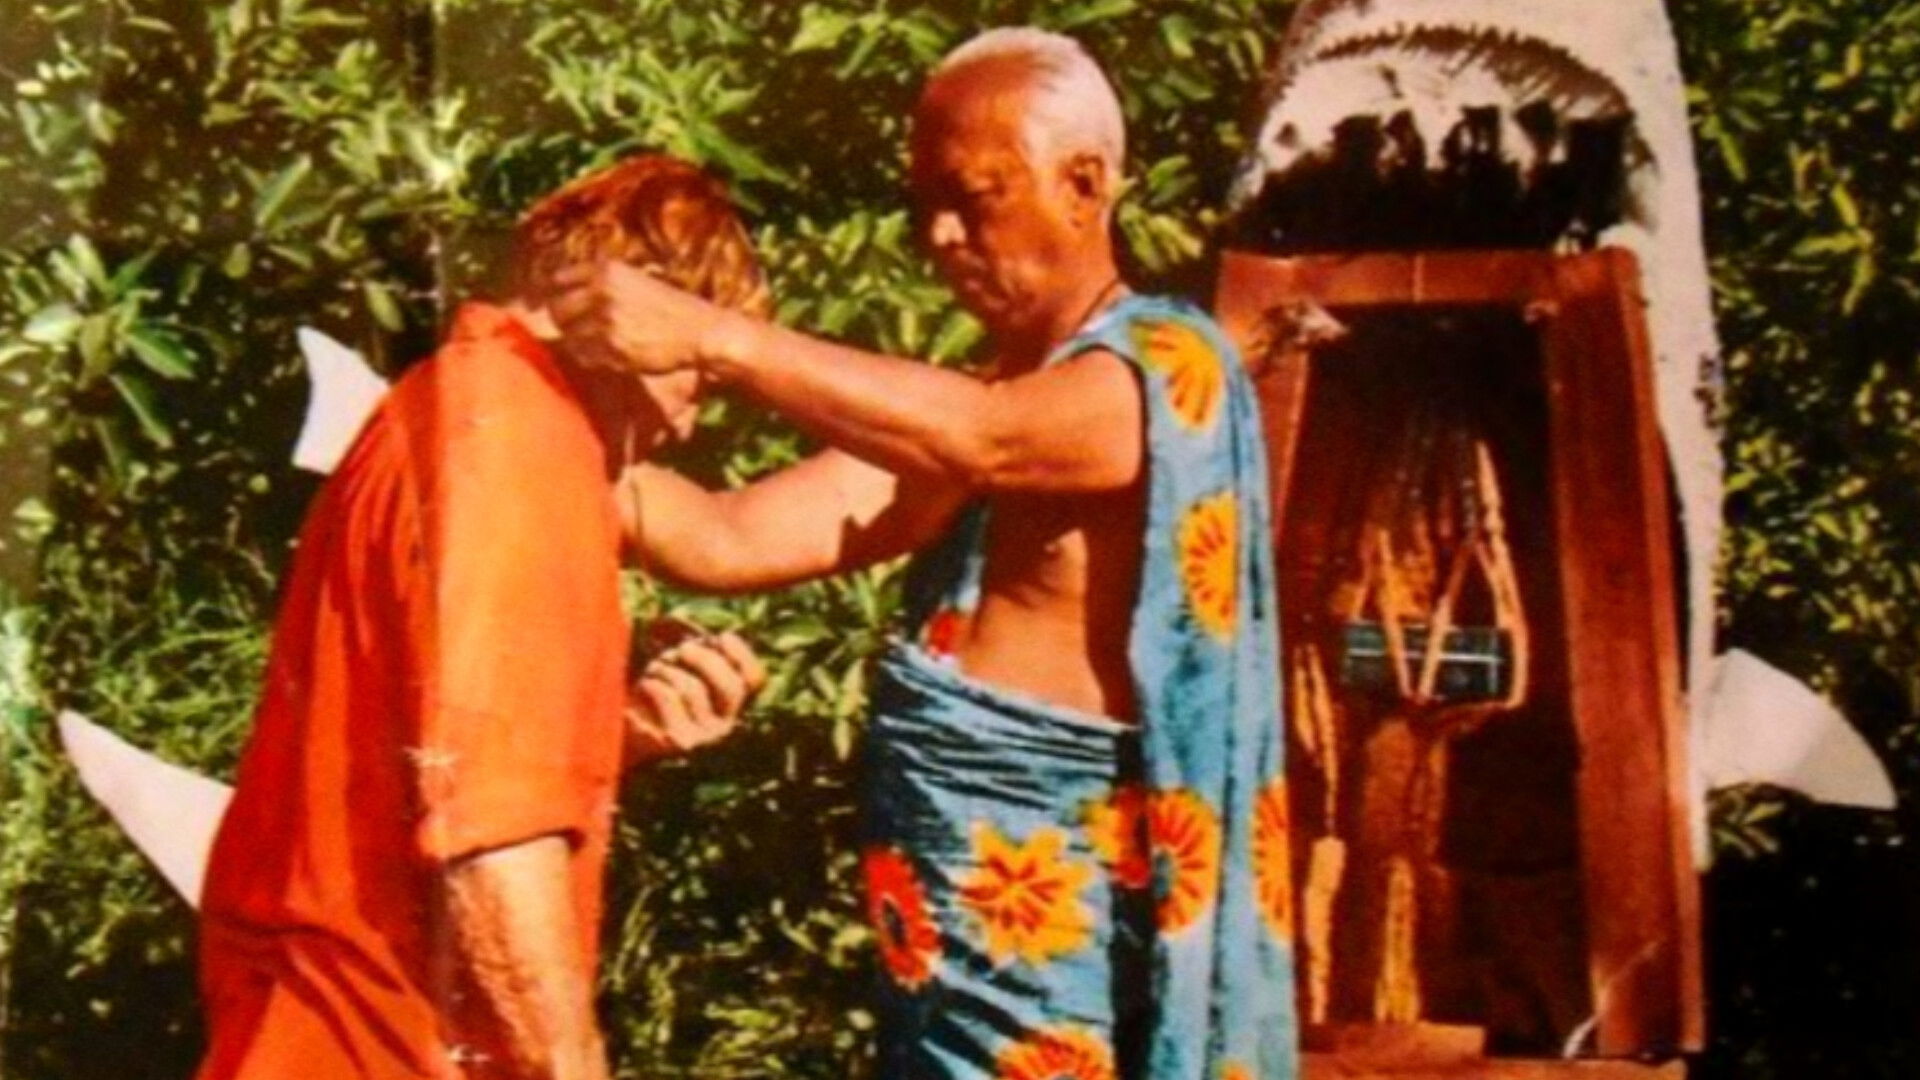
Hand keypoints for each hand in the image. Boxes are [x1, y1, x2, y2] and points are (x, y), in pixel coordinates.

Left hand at [550, 261, 734, 376]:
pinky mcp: (611, 348)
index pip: (560, 278)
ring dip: (579, 342)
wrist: (700, 331)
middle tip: (575, 328)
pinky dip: (592, 357)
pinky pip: (585, 355)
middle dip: (563, 321)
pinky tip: (610, 353)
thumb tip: (565, 297)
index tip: (563, 303)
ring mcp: (605, 321)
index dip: (558, 293)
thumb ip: (603, 284)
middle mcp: (602, 291)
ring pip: (569, 336)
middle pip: (557, 309)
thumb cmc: (673, 307)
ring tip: (600, 342)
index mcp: (607, 270)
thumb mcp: (637, 281)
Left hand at [622, 630, 766, 765]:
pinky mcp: (679, 742)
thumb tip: (712, 638)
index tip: (721, 636)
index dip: (742, 654)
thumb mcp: (682, 667)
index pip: (754, 679)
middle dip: (705, 660)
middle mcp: (724, 725)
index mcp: (730, 705)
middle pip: (731, 687)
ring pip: (693, 689)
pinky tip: (645, 685)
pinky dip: (654, 683)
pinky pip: (669, 697)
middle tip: (682, 650)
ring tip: (655, 668)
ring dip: (669, 668)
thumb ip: (701, 650)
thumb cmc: (656, 692)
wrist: (624, 731)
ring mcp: (704, 738)